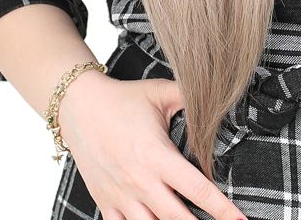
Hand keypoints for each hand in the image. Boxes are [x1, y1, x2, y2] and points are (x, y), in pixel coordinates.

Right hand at [58, 71, 244, 219]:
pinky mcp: (106, 203)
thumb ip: (189, 96)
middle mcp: (140, 181)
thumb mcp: (159, 92)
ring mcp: (121, 196)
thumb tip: (218, 94)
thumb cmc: (122, 99)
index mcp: (157, 156)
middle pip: (177, 218)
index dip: (222, 208)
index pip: (197, 189)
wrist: (78, 108)